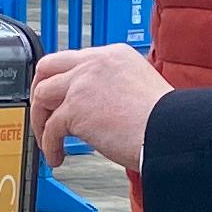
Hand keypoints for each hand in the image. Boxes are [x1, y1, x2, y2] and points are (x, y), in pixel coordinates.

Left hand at [31, 44, 170, 170]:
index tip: (58, 100)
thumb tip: (93, 106)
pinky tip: (57, 157)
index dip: (61, 82)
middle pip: (47, 67)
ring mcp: (83, 83)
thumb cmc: (166, 120)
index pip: (73, 60)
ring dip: (41, 122)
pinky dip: (49, 146)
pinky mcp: (76, 109)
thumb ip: (112, 86)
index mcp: (113, 55)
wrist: (172, 132)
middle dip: (39, 92)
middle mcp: (95, 62)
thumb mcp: (139, 87)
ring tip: (49, 142)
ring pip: (42, 96)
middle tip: (42, 114)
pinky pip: (50, 128)